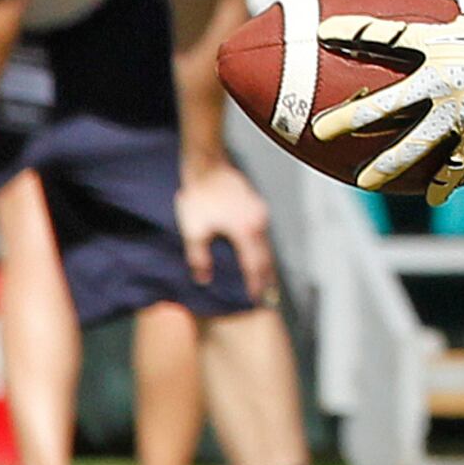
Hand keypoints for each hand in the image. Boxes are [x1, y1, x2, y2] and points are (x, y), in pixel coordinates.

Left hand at [178, 160, 279, 299]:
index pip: (255, 265)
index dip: (256, 284)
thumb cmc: (199, 196)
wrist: (206, 165)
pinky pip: (263, 232)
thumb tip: (203, 279)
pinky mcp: (257, 205)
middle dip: (267, 277)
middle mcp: (258, 222)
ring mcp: (260, 212)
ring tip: (265, 279)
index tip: (257, 298)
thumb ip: (199, 258)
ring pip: (267, 243)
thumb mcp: (194, 230)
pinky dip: (262, 247)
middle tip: (269, 296)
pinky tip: (256, 253)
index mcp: (245, 231)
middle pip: (267, 256)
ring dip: (266, 262)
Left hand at [307, 0, 463, 200]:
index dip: (349, 33)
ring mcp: (457, 116)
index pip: (383, 36)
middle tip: (318, 130)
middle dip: (345, 119)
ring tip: (363, 181)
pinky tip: (432, 196)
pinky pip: (457, 166)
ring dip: (384, 166)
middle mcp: (438, 83)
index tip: (320, 35)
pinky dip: (444, 182)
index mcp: (437, 44)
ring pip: (412, 147)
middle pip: (382, 106)